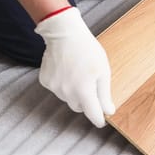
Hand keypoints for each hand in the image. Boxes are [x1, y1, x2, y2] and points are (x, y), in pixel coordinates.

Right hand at [35, 7, 114, 126]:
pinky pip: (57, 89)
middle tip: (91, 85)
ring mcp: (54, 87)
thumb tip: (108, 111)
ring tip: (78, 73)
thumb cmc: (87, 50)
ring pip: (67, 99)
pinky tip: (66, 70)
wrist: (64, 33)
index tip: (102, 121)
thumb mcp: (103, 71)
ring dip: (74, 92)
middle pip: (79, 107)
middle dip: (86, 101)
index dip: (99, 119)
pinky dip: (63, 84)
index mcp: (84, 90)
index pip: (92, 114)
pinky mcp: (45, 81)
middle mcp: (67, 92)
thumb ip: (105, 94)